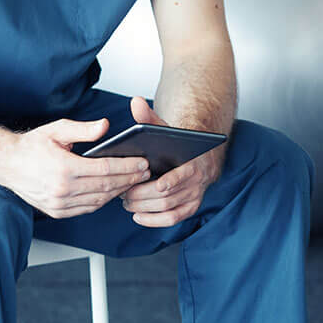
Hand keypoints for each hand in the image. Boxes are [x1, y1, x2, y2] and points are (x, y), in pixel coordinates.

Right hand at [1, 117, 153, 218]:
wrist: (6, 164)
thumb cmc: (31, 146)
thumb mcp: (57, 130)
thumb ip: (83, 130)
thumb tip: (105, 126)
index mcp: (64, 168)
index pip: (105, 169)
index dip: (128, 167)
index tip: (143, 163)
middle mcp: (62, 189)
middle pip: (106, 187)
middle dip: (129, 179)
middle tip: (145, 173)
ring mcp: (59, 204)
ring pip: (99, 201)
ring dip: (118, 192)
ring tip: (132, 182)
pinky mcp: (57, 212)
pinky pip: (87, 208)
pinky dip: (102, 201)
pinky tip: (112, 192)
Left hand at [120, 96, 225, 227]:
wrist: (198, 157)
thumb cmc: (176, 145)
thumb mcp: (164, 129)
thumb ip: (149, 117)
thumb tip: (135, 102)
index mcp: (193, 161)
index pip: (185, 174)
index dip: (172, 181)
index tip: (158, 185)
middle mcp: (197, 181)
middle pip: (169, 195)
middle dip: (144, 196)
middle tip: (124, 194)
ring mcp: (194, 196)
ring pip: (168, 208)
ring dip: (145, 207)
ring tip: (126, 203)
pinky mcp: (189, 208)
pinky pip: (172, 219)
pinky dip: (154, 220)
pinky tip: (138, 216)